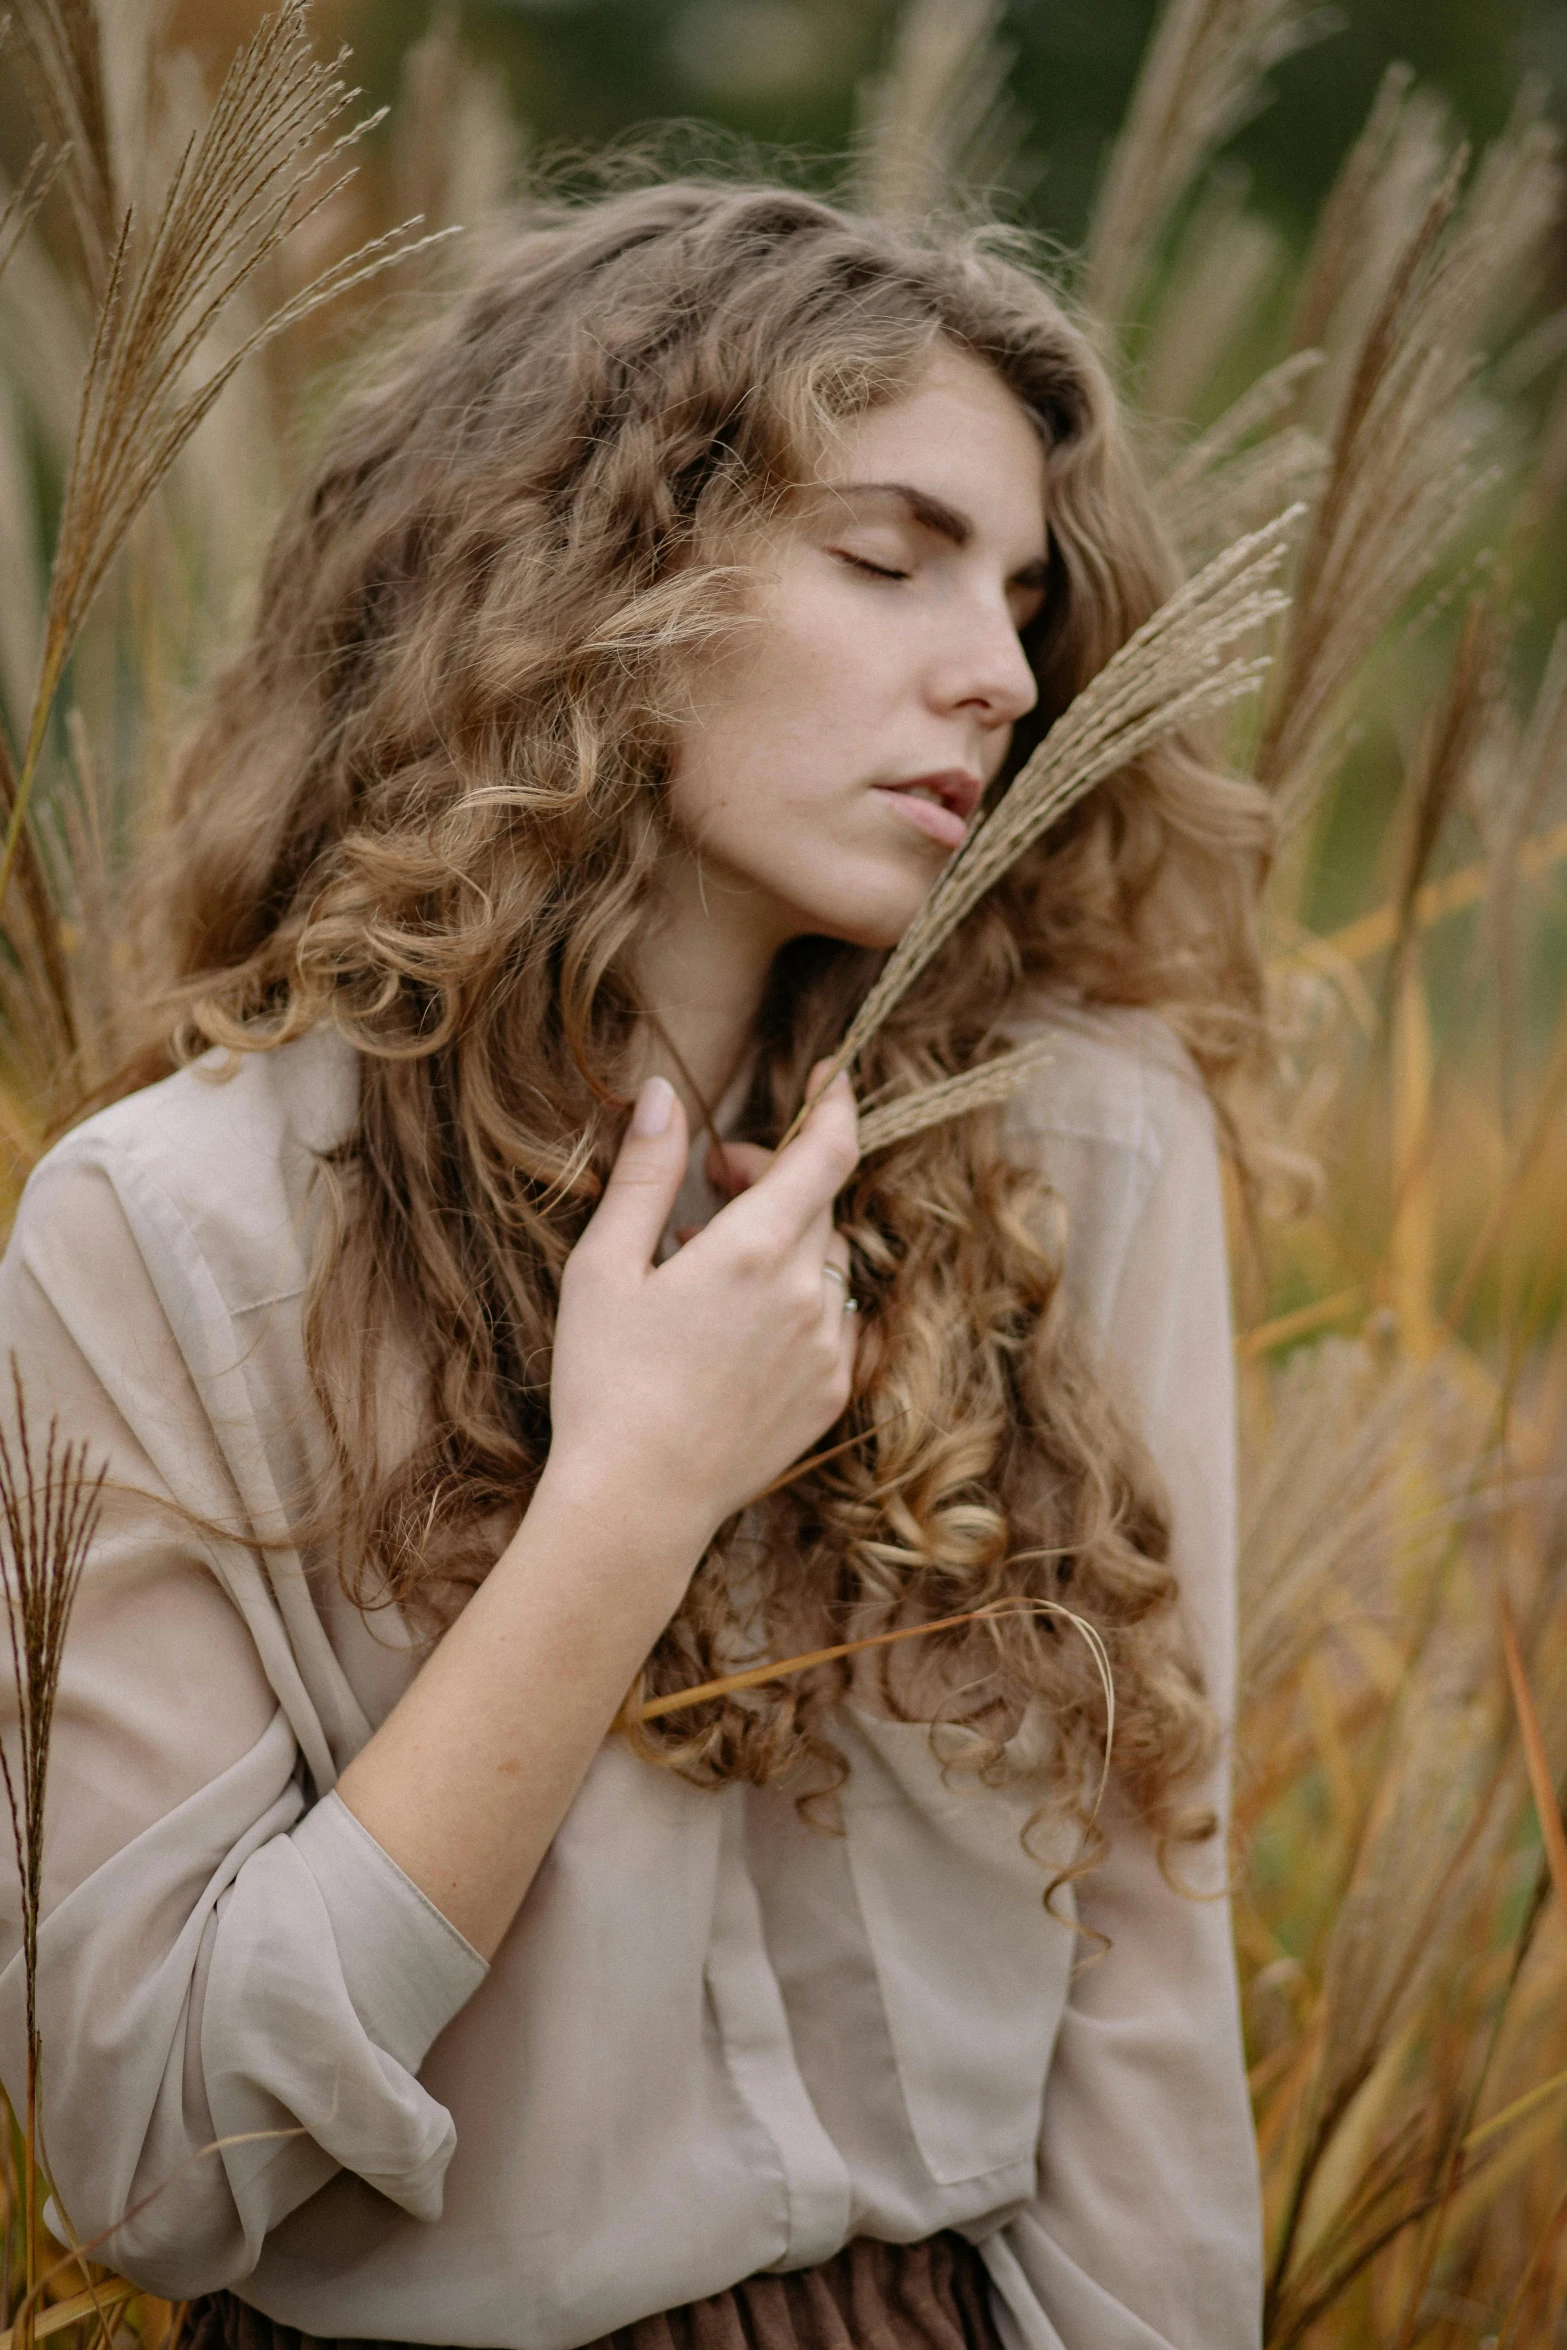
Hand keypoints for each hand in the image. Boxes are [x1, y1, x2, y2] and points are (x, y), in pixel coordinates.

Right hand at [546, 1063, 860, 1557]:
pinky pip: (831, 1322)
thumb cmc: (605, 1383)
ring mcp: (826, 1349)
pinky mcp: (829, 1396)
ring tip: (705, 1268)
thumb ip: (646, 1174)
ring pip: (823, 1263)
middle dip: (772, 1177)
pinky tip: (735, 1328)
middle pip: (817, 1203)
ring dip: (779, 1245)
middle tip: (711, 1183)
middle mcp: (806, 1294)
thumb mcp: (604, 1268)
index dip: (839, 1102)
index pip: (830, 1151)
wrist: (635, 1504)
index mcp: (752, 1250)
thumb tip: (667, 1094)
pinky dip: (795, 1302)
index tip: (832, 1073)